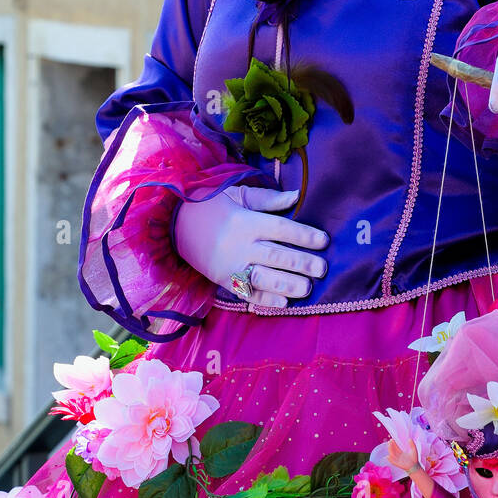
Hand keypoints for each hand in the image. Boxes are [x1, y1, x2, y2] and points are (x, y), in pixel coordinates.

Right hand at [173, 183, 328, 308]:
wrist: (174, 224)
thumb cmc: (210, 205)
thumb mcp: (237, 194)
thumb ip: (268, 198)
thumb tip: (297, 196)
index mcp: (244, 220)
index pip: (280, 228)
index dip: (303, 235)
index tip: (323, 240)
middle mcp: (238, 245)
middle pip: (275, 255)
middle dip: (301, 263)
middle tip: (323, 268)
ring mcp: (229, 266)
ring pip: (262, 278)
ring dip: (287, 284)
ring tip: (308, 288)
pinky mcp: (222, 281)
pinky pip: (245, 294)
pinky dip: (264, 300)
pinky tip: (283, 303)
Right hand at [387, 438, 419, 476]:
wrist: (415, 466)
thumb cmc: (415, 458)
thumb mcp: (414, 449)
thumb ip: (412, 444)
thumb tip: (409, 438)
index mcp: (402, 453)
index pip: (396, 447)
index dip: (394, 444)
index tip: (392, 439)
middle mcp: (399, 456)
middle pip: (393, 450)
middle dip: (391, 446)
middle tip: (390, 441)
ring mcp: (398, 460)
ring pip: (392, 455)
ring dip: (390, 450)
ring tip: (389, 445)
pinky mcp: (398, 464)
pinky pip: (393, 462)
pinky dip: (390, 460)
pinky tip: (388, 456)